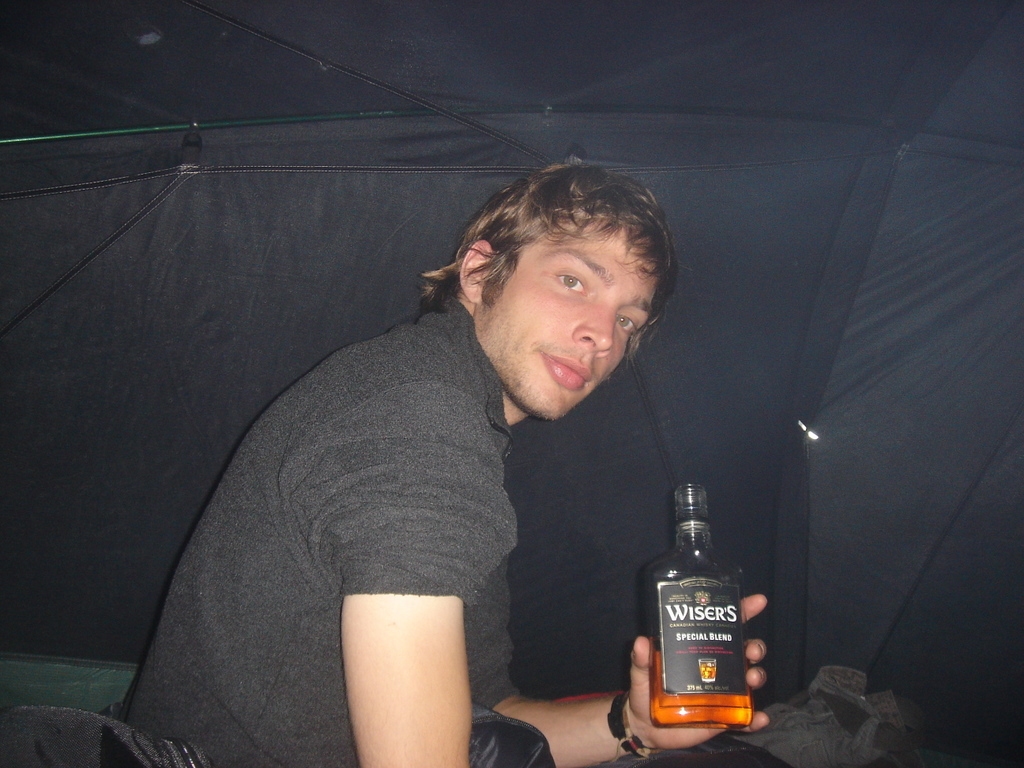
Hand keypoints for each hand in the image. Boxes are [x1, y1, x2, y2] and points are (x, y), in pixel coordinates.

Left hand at [626, 593, 769, 751]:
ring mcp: (724, 691)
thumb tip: (641, 642)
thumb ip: (641, 660)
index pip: (724, 626)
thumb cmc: (645, 692)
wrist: (647, 729)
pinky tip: (760, 719)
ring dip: (758, 676)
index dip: (743, 611)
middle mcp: (717, 666)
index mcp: (700, 648)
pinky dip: (756, 719)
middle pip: (745, 651)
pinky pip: (747, 718)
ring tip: (752, 679)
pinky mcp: (725, 716)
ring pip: (751, 679)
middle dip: (755, 647)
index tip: (758, 601)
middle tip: (751, 651)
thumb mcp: (641, 673)